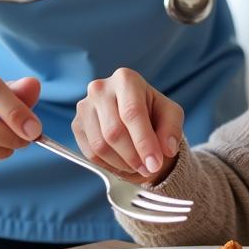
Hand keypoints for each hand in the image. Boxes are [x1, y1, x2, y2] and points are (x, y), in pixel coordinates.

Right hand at [72, 68, 183, 183]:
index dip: (144, 142)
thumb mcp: (170, 114)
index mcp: (126, 79)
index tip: (155, 164)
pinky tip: (122, 163)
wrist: (133, 113)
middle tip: (149, 169)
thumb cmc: (152, 111)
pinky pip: (89, 153)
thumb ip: (171, 129)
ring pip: (100, 145)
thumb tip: (166, 150)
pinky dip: (108, 164)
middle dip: (134, 157)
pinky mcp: (76, 124)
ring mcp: (84, 106)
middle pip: (114, 132)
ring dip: (121, 164)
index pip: (132, 113)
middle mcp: (100, 88)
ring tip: (137, 166)